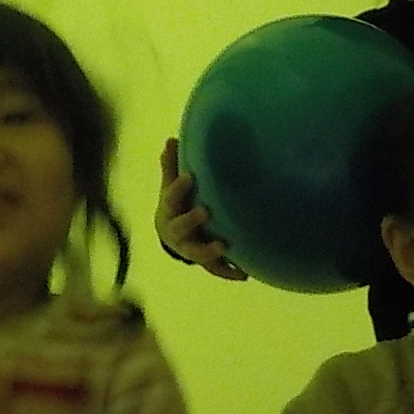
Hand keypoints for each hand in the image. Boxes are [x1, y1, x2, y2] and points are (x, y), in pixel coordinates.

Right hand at [155, 138, 245, 280]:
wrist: (170, 236)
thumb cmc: (177, 204)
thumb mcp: (171, 186)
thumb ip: (171, 167)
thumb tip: (170, 139)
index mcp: (169, 210)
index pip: (170, 198)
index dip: (178, 188)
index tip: (189, 177)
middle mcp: (176, 231)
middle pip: (180, 227)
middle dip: (190, 220)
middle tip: (205, 211)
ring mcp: (189, 248)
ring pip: (196, 252)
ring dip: (208, 250)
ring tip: (223, 245)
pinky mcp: (203, 261)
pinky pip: (215, 269)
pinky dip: (228, 272)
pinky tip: (244, 273)